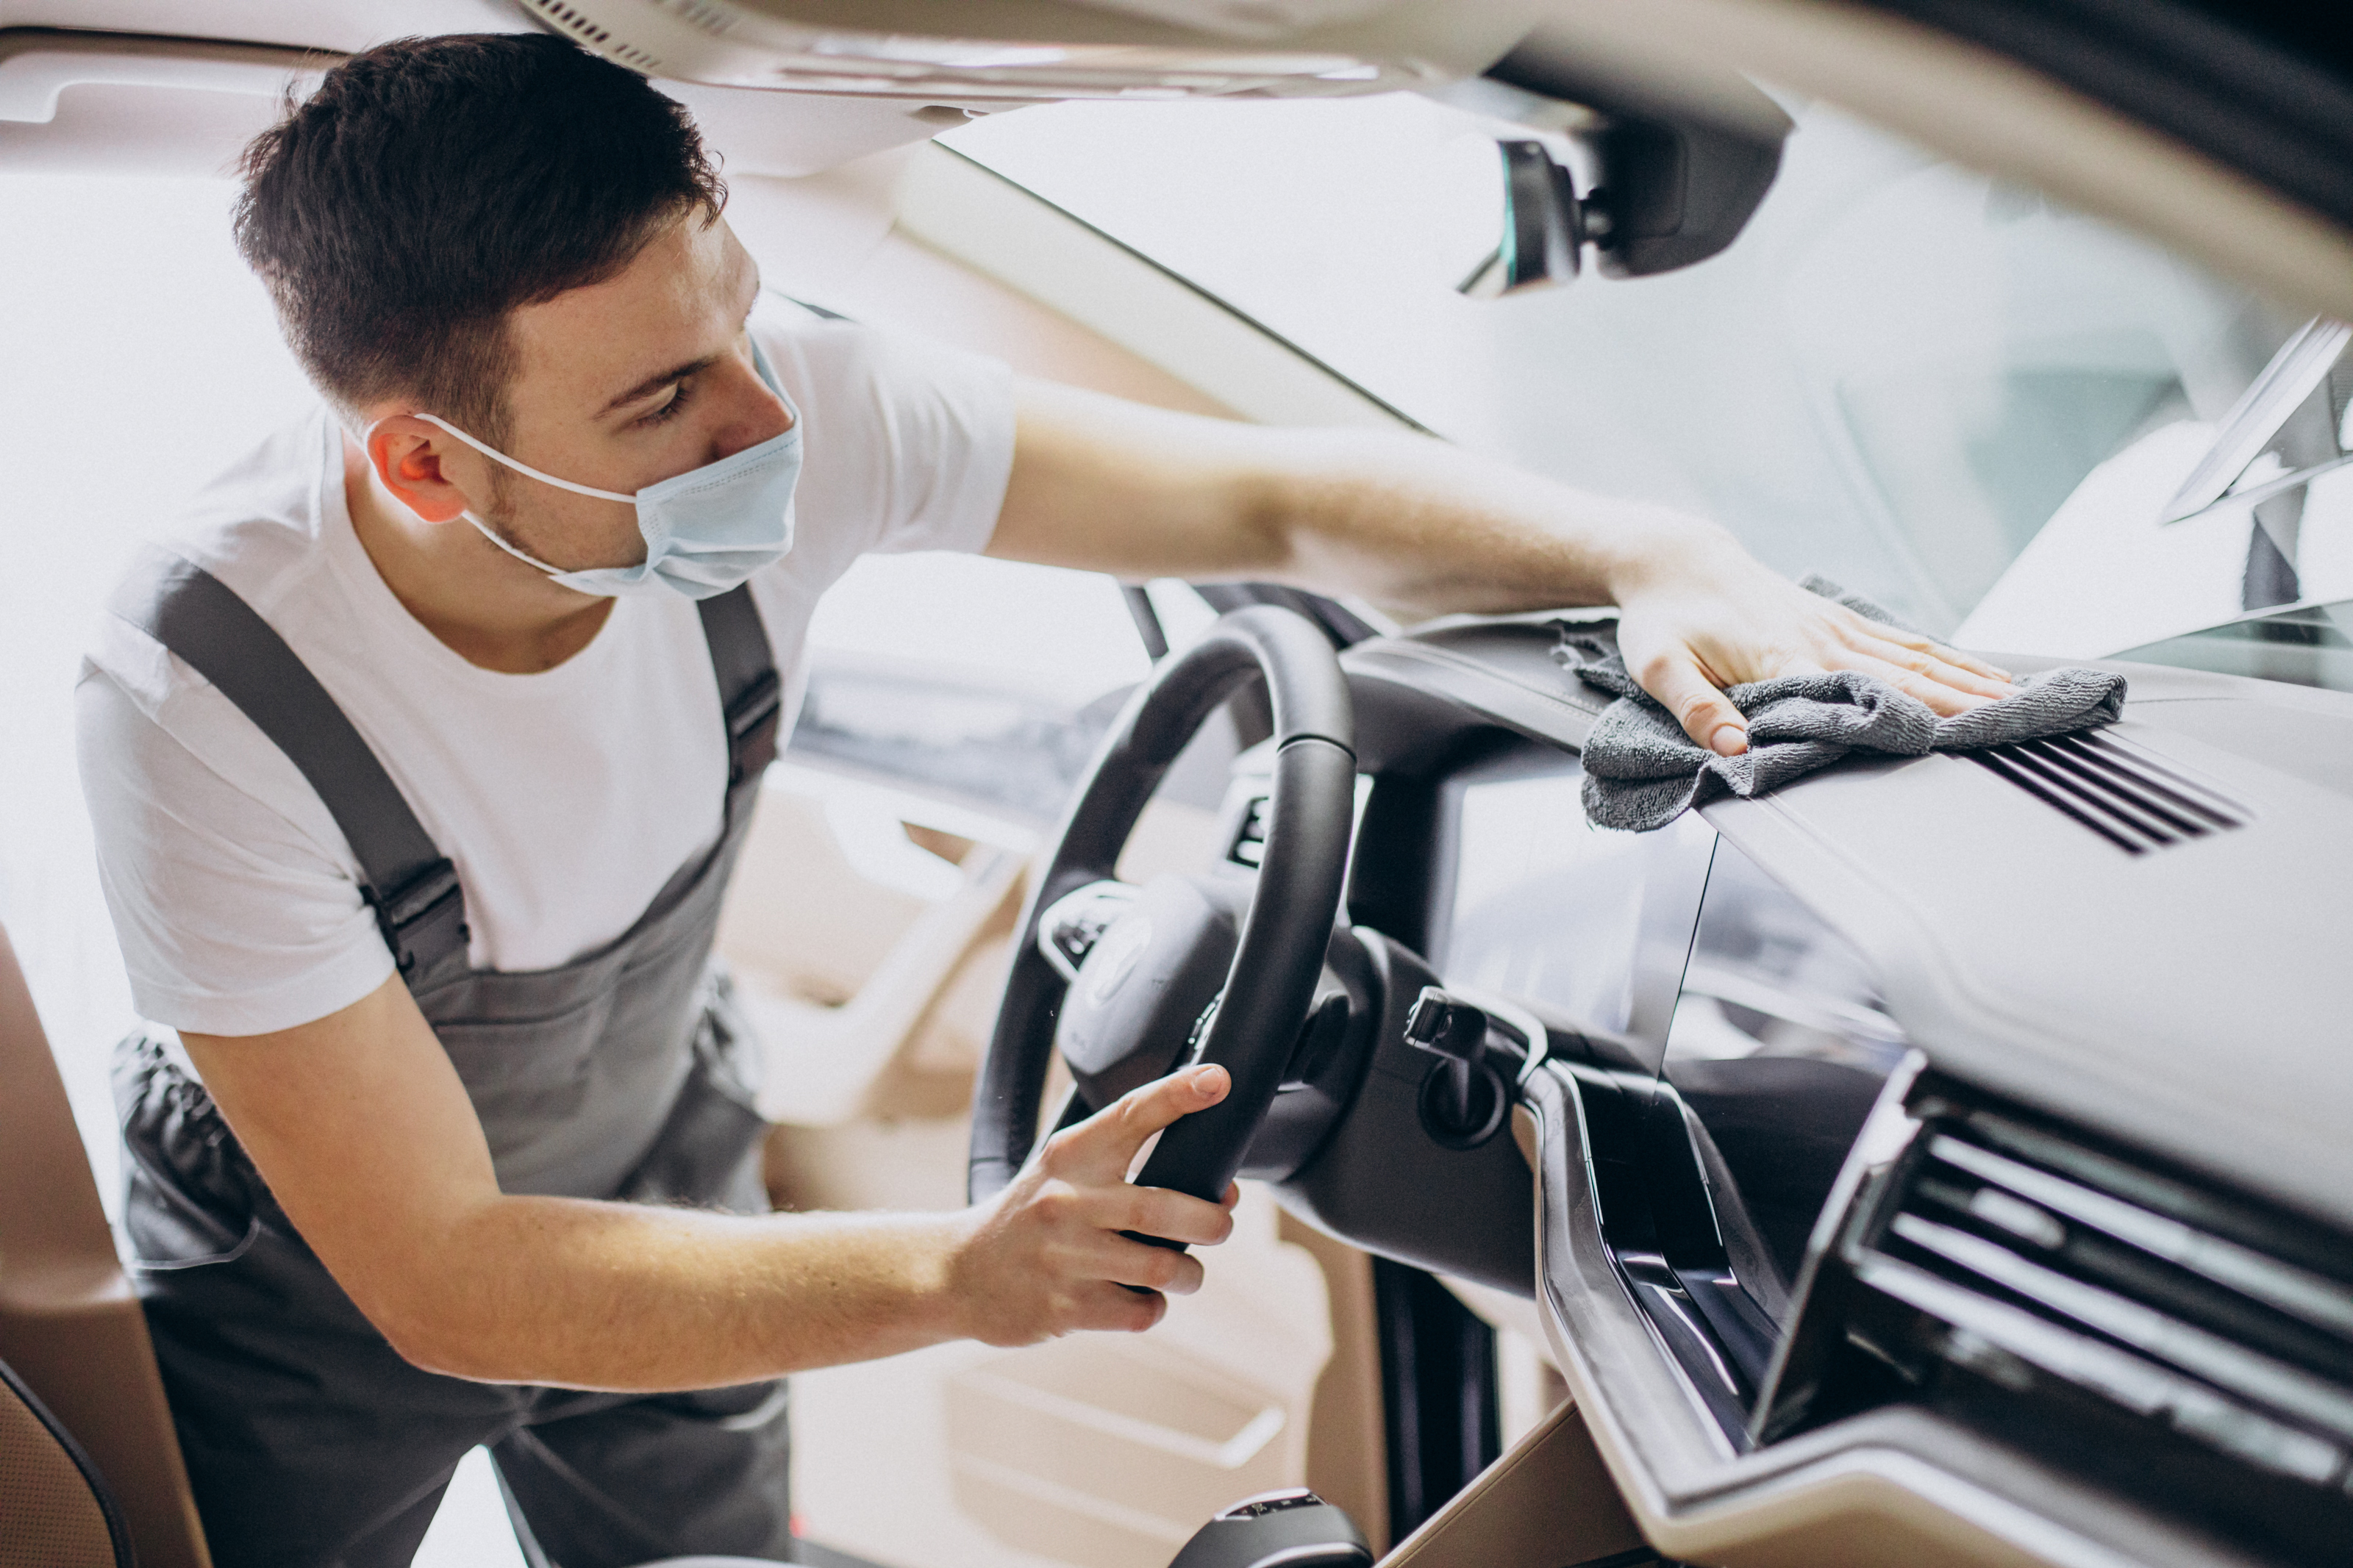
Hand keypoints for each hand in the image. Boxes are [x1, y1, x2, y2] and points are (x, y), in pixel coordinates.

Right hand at [945, 1064, 1240, 1344]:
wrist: (958, 1272)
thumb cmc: (1029, 1217)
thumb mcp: (1062, 1172)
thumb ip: (1126, 1170)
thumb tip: (1220, 1192)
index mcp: (1070, 1156)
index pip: (1130, 1114)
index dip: (1178, 1094)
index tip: (1217, 1080)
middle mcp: (1067, 1201)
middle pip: (1165, 1206)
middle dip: (1212, 1220)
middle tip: (1220, 1224)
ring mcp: (1065, 1256)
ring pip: (1163, 1266)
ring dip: (1189, 1273)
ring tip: (1182, 1271)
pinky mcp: (1065, 1307)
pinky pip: (1141, 1311)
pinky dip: (1153, 1306)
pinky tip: (1138, 1297)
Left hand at [1610, 526, 2013, 755]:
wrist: (1674, 560)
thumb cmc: (1663, 618)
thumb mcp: (1658, 668)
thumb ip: (1696, 709)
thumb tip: (1734, 749)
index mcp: (1782, 655)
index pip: (1854, 693)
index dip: (1903, 714)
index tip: (1950, 738)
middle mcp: (1821, 639)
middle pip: (1905, 675)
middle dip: (1962, 702)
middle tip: (2017, 725)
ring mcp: (1836, 627)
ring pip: (1917, 656)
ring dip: (1969, 680)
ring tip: (2020, 702)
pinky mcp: (1839, 620)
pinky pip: (1904, 641)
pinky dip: (1949, 659)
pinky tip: (1981, 676)